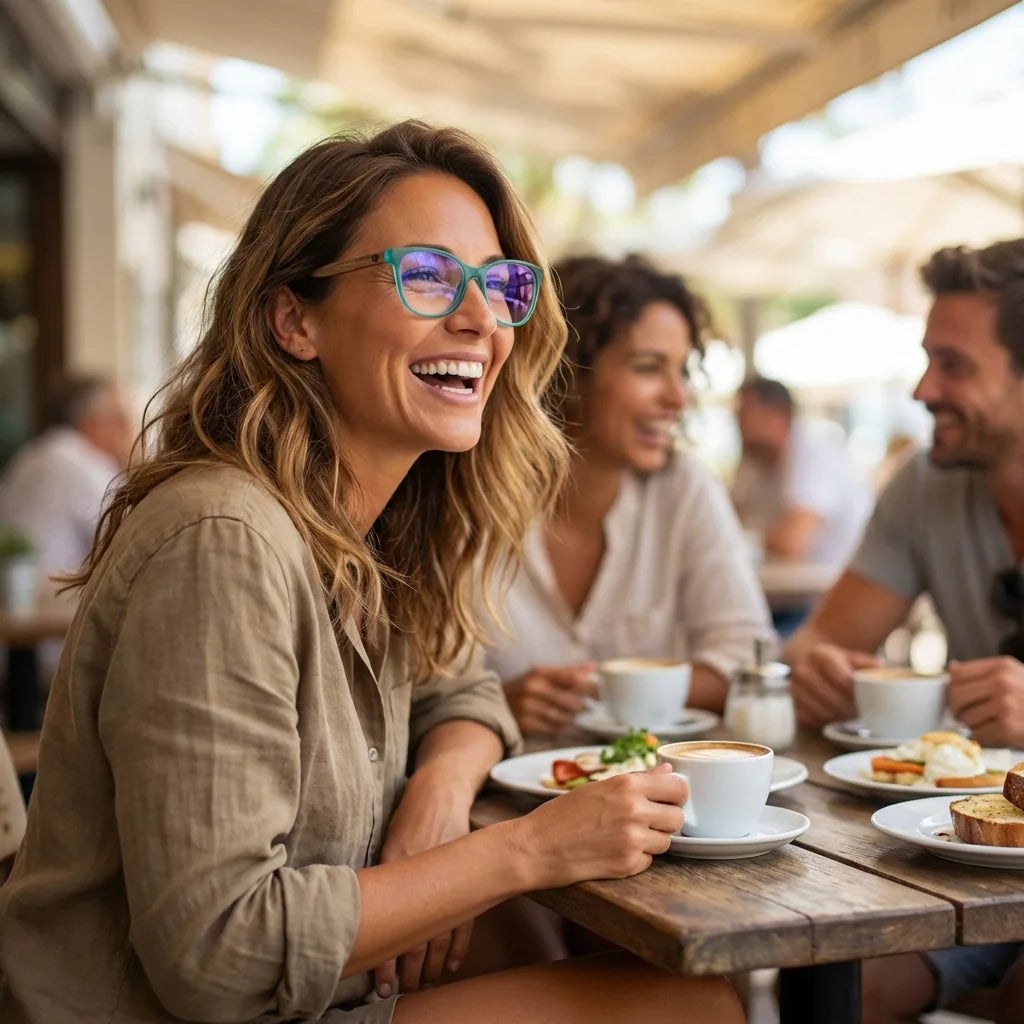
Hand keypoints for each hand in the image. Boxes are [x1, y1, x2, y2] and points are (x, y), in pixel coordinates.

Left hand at [372, 770, 473, 996]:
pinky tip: (452, 965)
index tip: (380, 982)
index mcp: (398, 862)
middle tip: (405, 990)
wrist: (443, 789)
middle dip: (411, 967)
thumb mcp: (390, 838)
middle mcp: (423, 872)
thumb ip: (384, 872)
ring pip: (443, 931)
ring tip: (427, 984)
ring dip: (434, 963)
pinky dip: (460, 945)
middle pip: (419, 933)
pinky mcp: (466, 875)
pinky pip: (465, 919)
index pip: (392, 921)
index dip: (386, 956)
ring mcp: (449, 875)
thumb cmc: (411, 814)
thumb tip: (368, 910)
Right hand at [504, 663, 597, 735]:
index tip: (601, 696)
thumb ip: (569, 671)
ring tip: (567, 714)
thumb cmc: (523, 689)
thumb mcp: (542, 675)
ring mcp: (528, 707)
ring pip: (564, 717)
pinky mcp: (525, 724)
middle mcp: (534, 688)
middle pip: (572, 701)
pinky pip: (553, 729)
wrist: (492, 704)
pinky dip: (558, 727)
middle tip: (583, 708)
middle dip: (581, 707)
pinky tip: (555, 722)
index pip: (574, 679)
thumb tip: (594, 666)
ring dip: (570, 718)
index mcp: (540, 672)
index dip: (591, 688)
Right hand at [514, 764, 686, 888]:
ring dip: (653, 839)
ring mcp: (633, 840)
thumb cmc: (561, 814)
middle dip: (667, 818)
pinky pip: (650, 860)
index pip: (677, 786)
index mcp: (627, 785)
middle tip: (646, 818)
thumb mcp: (598, 787)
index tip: (669, 796)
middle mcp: (634, 811)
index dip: (676, 792)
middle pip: (678, 816)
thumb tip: (668, 770)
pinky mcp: (628, 866)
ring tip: (626, 834)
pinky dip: (638, 857)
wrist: (536, 847)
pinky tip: (615, 850)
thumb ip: (638, 779)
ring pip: (667, 841)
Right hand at [791, 643, 878, 727]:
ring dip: (840, 717)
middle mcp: (803, 670)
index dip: (856, 692)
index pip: (841, 677)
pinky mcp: (793, 705)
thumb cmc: (839, 664)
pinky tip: (837, 719)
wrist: (812, 666)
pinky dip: (827, 722)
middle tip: (863, 712)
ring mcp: (795, 688)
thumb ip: (867, 663)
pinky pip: (811, 719)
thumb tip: (879, 667)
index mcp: (819, 654)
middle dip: (850, 707)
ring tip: (852, 716)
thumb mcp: (853, 658)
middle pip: (831, 696)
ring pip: (821, 710)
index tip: (868, 699)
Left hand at [948, 657, 1023, 747]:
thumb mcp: (1014, 674)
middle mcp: (1002, 683)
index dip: (952, 687)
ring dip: (972, 724)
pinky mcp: (1008, 727)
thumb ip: (984, 672)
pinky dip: (983, 737)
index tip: (957, 696)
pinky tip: (996, 732)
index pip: (957, 674)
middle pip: (956, 696)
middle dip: (956, 708)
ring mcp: (1005, 705)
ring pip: (966, 717)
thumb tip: (952, 670)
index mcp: (1001, 667)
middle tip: (962, 714)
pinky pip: (978, 734)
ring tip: (989, 722)